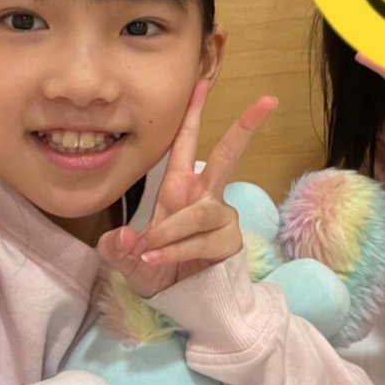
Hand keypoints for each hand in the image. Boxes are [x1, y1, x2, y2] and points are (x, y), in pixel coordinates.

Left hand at [97, 79, 277, 296]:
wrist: (181, 304)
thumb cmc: (157, 271)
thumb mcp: (126, 260)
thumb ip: (117, 249)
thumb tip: (125, 238)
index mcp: (179, 187)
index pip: (185, 143)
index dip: (193, 112)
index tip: (202, 80)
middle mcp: (204, 196)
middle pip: (227, 155)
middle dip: (245, 127)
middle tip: (268, 100)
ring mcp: (220, 218)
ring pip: (198, 212)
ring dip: (171, 230)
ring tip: (149, 250)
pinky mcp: (229, 241)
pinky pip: (202, 239)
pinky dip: (177, 249)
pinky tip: (158, 259)